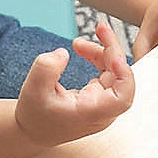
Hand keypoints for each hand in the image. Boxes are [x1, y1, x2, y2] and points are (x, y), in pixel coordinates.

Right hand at [15, 20, 134, 146]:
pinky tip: (82, 50)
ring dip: (102, 52)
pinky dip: (97, 59)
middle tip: (101, 27)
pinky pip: (106, 74)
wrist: (32, 130)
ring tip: (79, 42)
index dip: (125, 75)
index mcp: (91, 113)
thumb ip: (46, 68)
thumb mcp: (32, 89)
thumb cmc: (34, 115)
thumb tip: (64, 52)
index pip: (122, 98)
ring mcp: (101, 104)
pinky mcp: (97, 98)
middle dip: (113, 50)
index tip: (114, 56)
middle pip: (121, 79)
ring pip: (114, 73)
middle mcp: (101, 110)